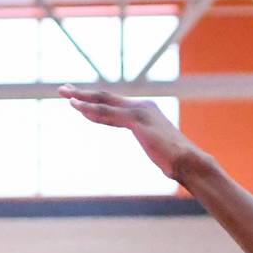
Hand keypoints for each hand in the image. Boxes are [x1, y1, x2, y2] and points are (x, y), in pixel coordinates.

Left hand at [59, 87, 206, 181]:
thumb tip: (159, 158)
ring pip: (103, 102)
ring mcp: (139, 111)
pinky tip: (76, 107)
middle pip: (106, 97)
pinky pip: (107, 112)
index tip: (78, 101)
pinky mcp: (136, 119)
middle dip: (83, 93)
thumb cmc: (177, 162)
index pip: (114, 105)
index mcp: (147, 111)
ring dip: (82, 98)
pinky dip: (90, 109)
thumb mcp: (158, 150)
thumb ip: (151, 144)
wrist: (189, 162)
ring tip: (64, 94)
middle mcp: (142, 106)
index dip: (94, 102)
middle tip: (63, 90)